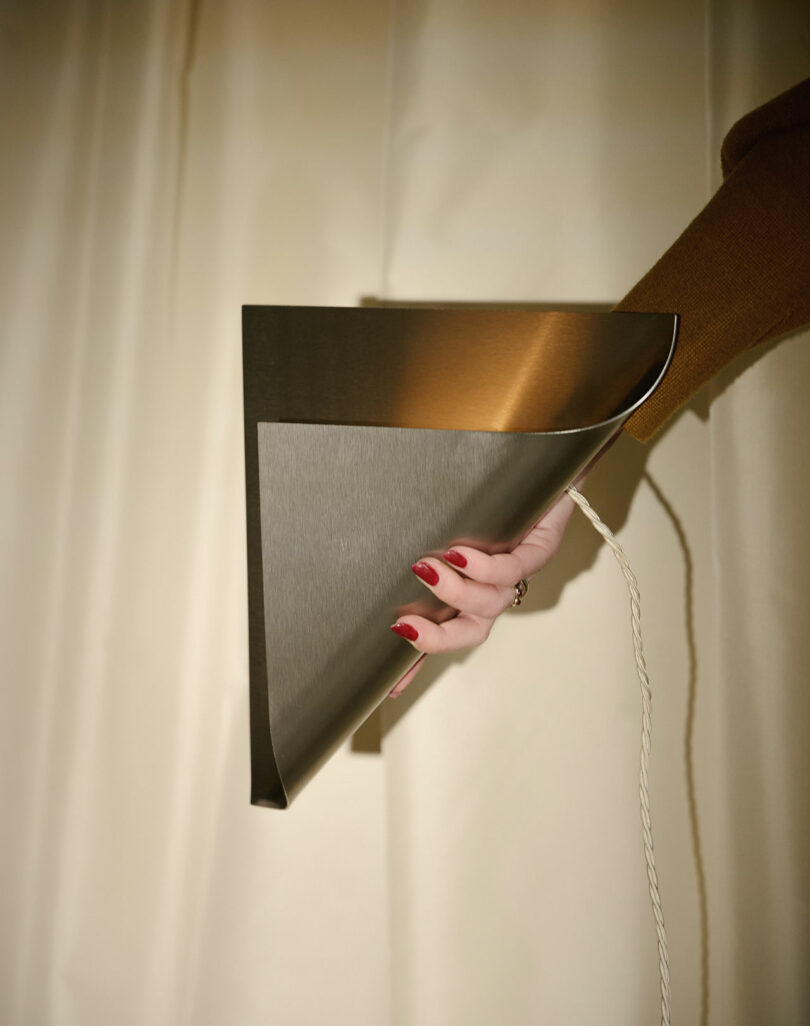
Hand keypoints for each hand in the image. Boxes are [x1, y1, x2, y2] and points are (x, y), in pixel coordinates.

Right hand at [388, 486, 579, 697]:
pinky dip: (482, 567)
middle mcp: (495, 589)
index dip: (418, 662)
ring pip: (487, 603)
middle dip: (435, 639)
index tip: (391, 688)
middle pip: (468, 632)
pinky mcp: (540, 550)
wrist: (547, 462)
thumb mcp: (445, 520)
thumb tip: (369, 541)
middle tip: (404, 629)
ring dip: (453, 591)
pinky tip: (460, 554)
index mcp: (472, 589)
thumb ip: (420, 540)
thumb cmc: (492, 492)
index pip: (443, 632)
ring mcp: (518, 573)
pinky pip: (510, 570)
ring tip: (426, 568)